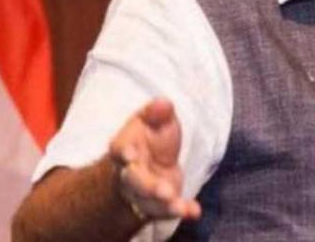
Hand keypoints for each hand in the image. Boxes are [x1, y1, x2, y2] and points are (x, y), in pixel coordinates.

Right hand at [108, 98, 201, 222]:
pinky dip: (181, 210)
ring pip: (149, 201)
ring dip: (164, 204)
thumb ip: (158, 112)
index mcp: (125, 147)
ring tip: (178, 206)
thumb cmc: (150, 136)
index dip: (124, 153)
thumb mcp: (154, 119)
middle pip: (135, 181)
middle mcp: (129, 173)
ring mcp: (143, 192)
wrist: (149, 162)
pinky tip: (194, 211)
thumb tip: (162, 103)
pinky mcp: (159, 204)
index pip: (120, 150)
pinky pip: (168, 210)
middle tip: (163, 191)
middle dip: (148, 186)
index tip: (130, 156)